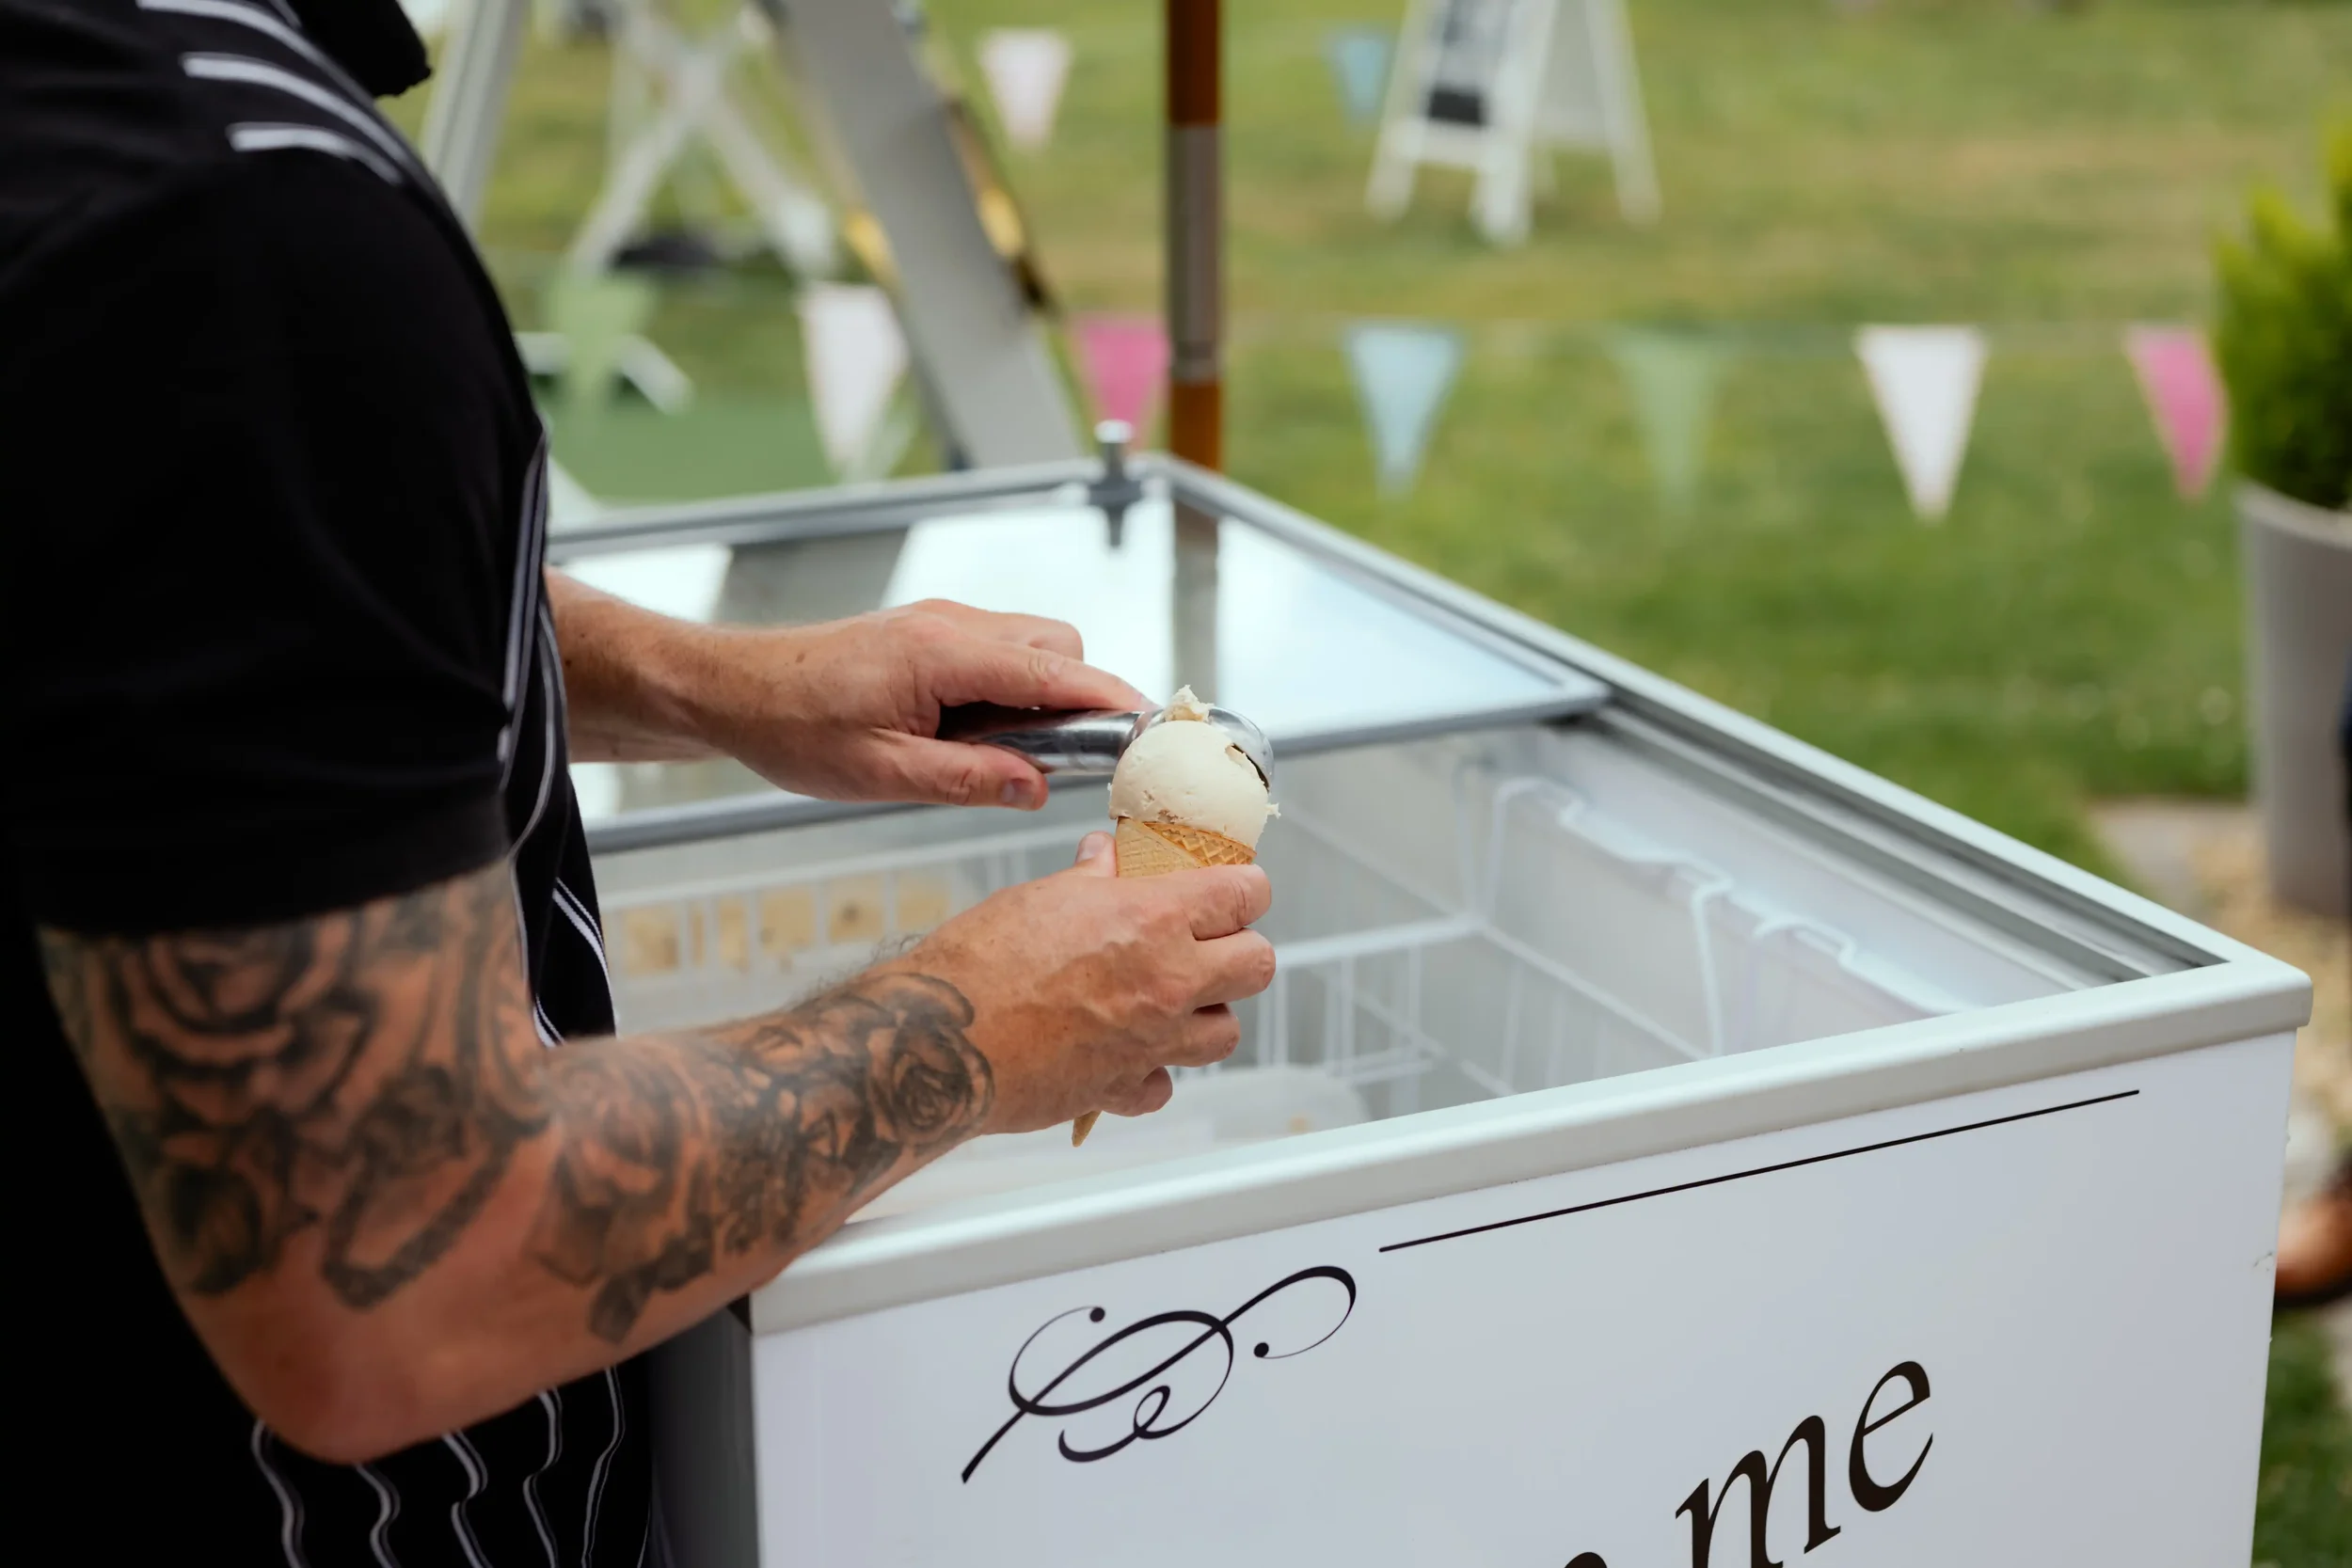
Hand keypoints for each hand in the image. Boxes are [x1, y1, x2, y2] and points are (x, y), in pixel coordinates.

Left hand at [698, 600, 1146, 808]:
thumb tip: (1036, 788)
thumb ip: (967, 780)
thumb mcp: (881, 774)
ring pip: (1033, 647)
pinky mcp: (930, 636)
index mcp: (944, 655)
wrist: (733, 689)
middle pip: (1059, 648)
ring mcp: (941, 625)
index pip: (1056, 671)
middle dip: (1082, 699)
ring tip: (1013, 756)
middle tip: (1076, 760)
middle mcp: (952, 626)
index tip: (1155, 730)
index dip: (1113, 701)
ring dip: (1044, 696)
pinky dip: (1011, 691)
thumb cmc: (792, 727)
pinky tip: (979, 737)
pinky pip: (999, 654)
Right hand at [884, 831, 1275, 1132]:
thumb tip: (1105, 858)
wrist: (942, 1039)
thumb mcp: (1041, 895)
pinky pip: (1165, 1086)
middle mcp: (1168, 980)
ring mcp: (1153, 1041)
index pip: (1245, 894)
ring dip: (1206, 1015)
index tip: (1235, 890)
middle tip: (1208, 945)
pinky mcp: (1123, 1088)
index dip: (1245, 888)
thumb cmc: (981, 962)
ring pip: (1225, 1032)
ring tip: (1172, 1003)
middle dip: (1238, 950)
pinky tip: (1127, 1055)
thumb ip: (1090, 878)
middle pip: (1257, 965)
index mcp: (1154, 918)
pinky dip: (1152, 1074)